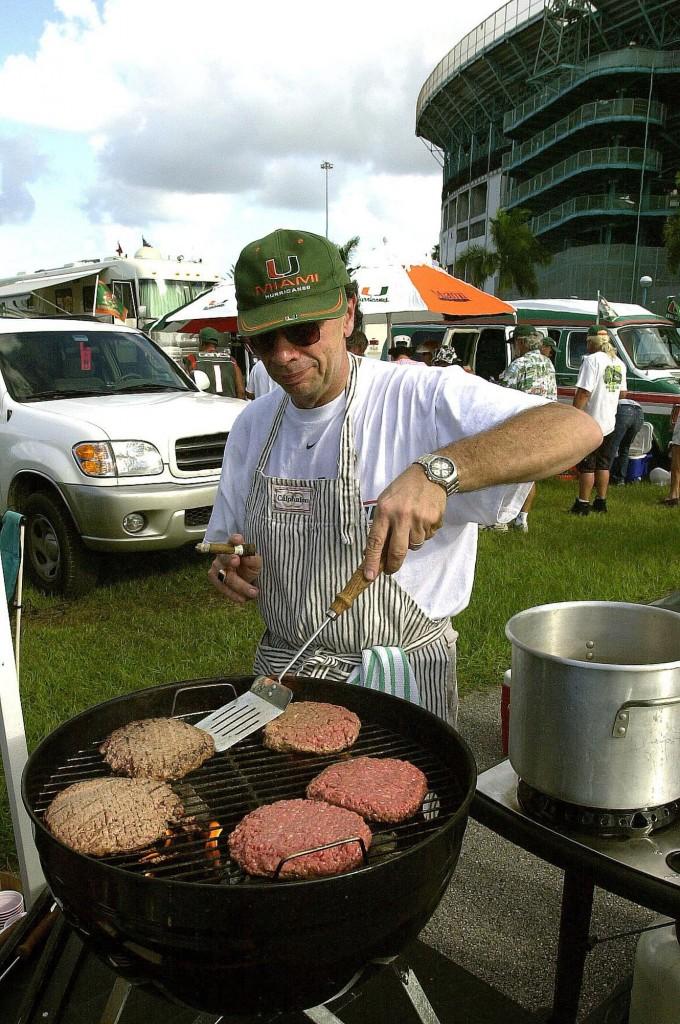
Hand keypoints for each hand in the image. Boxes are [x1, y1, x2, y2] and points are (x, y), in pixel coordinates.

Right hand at [208, 532, 261, 603]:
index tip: (238, 540)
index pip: (234, 540)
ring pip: (225, 576)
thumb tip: (249, 557)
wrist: (247, 581)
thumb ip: (254, 560)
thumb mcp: (256, 564)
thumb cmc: (251, 568)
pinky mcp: (215, 579)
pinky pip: (223, 587)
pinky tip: (243, 598)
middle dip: (229, 559)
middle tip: (236, 560)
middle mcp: (223, 554)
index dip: (235, 540)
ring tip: (254, 592)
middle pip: (225, 557)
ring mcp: (217, 567)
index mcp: (235, 546)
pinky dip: (233, 594)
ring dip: (240, 585)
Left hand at [362, 464, 445, 578]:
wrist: (430, 475)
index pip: (375, 541)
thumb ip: (380, 526)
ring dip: (411, 542)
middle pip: (397, 551)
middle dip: (393, 565)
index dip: (372, 561)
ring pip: (414, 546)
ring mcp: (419, 519)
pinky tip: (423, 519)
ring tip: (412, 525)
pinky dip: (424, 533)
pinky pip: (427, 537)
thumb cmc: (403, 490)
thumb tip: (373, 552)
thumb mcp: (385, 502)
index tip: (369, 576)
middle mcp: (401, 516)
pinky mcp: (434, 520)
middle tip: (390, 570)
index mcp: (385, 510)